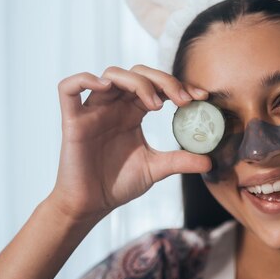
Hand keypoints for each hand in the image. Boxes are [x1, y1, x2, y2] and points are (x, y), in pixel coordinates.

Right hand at [48, 64, 210, 223]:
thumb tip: (210, 161)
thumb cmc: (119, 184)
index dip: (178, 85)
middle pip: (137, 73)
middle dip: (164, 81)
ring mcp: (93, 111)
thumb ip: (181, 160)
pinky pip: (68, 88)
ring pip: (111, 75)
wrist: (92, 205)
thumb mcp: (156, 169)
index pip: (156, 85)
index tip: (201, 96)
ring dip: (138, 82)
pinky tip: (106, 87)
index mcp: (132, 113)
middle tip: (184, 99)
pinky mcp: (72, 121)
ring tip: (156, 105)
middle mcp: (114, 106)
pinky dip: (85, 79)